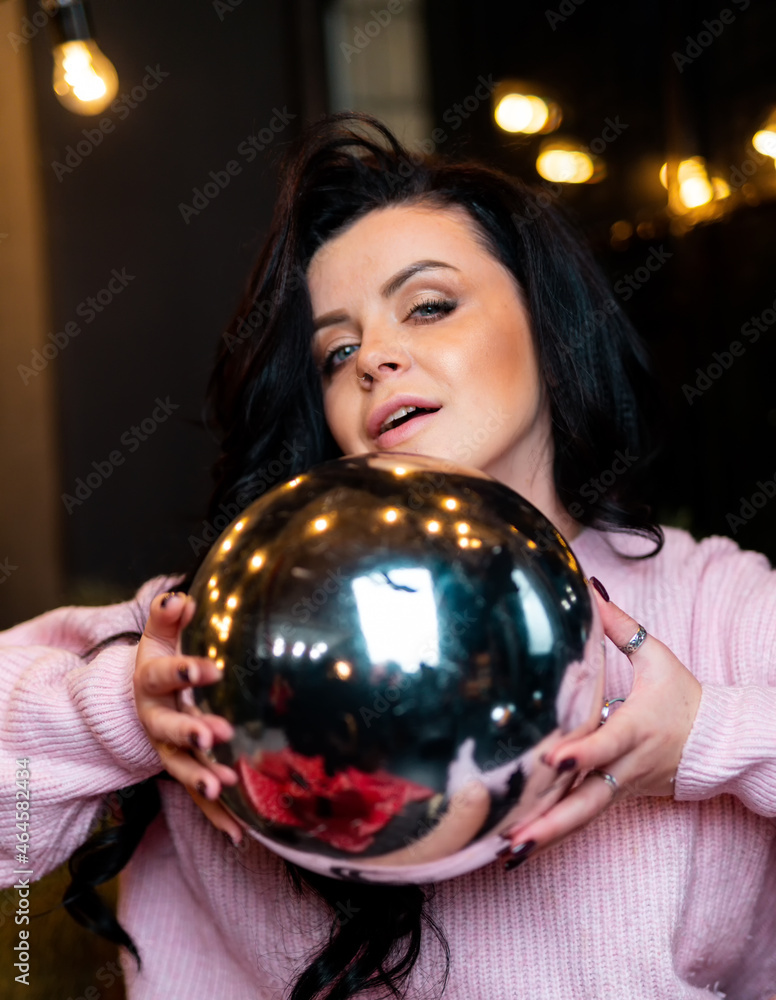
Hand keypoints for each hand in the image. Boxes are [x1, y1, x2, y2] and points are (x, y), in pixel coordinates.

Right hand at [134, 591, 242, 843]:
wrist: (142, 701)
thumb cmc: (161, 662)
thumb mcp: (159, 636)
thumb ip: (167, 616)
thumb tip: (181, 598)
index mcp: (151, 684)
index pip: (164, 675)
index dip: (185, 671)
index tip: (210, 669)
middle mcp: (156, 721)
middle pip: (168, 729)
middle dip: (190, 732)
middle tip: (213, 736)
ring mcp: (168, 752)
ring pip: (181, 768)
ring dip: (200, 778)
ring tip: (221, 786)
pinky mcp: (185, 773)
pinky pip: (197, 799)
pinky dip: (215, 818)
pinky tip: (237, 834)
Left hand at [501, 586, 701, 867]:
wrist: (715, 742)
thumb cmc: (681, 695)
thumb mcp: (655, 655)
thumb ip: (618, 625)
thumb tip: (588, 589)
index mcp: (637, 728)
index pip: (607, 744)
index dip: (582, 752)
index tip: (553, 758)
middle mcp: (627, 765)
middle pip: (588, 800)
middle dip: (551, 821)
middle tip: (513, 838)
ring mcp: (621, 787)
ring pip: (582, 818)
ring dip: (546, 837)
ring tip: (507, 853)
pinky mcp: (615, 798)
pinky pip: (582, 819)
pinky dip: (553, 835)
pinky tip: (519, 848)